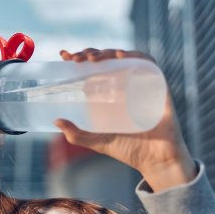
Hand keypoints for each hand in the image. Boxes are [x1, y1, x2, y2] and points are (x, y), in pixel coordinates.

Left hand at [55, 48, 196, 191]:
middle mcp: (125, 86)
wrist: (157, 161)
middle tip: (76, 59)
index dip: (81, 58)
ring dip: (108, 52)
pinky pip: (148, 64)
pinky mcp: (158, 86)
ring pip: (125, 58)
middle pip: (107, 60)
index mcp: (111, 95)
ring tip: (93, 58)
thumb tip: (56, 121)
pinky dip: (135, 56)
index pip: (94, 69)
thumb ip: (77, 135)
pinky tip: (119, 56)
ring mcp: (141, 84)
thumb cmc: (131, 151)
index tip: (64, 55)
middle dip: (91, 53)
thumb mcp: (98, 142)